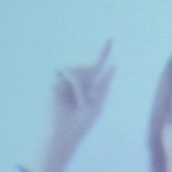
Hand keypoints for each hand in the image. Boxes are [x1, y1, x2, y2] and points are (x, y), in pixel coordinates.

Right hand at [46, 41, 114, 156]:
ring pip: (81, 69)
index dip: (103, 52)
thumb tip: (114, 64)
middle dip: (95, 82)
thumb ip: (105, 83)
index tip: (111, 39)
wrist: (64, 133)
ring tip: (82, 103)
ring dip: (86, 87)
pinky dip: (79, 87)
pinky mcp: (57, 81)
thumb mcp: (98, 103)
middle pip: (91, 67)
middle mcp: (78, 81)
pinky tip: (78, 100)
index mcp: (90, 86)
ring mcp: (66, 80)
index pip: (97, 66)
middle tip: (91, 100)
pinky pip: (72, 73)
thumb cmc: (82, 122)